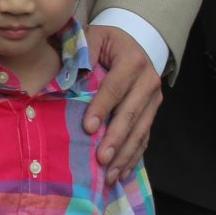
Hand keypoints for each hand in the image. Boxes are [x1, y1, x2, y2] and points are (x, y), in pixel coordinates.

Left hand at [84, 26, 161, 186]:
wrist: (129, 45)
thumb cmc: (102, 44)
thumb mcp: (90, 39)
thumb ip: (78, 54)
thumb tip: (61, 80)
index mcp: (132, 60)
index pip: (116, 86)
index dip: (102, 107)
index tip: (88, 128)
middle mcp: (149, 79)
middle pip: (132, 112)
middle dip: (117, 138)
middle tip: (102, 159)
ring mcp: (154, 98)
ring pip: (141, 129)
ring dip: (125, 153)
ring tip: (110, 175)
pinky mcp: (152, 112)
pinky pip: (145, 137)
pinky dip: (133, 156)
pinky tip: (121, 174)